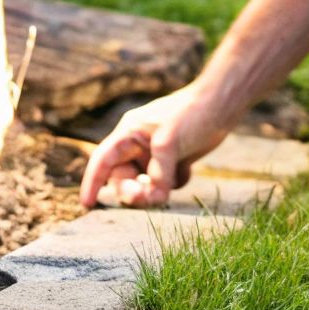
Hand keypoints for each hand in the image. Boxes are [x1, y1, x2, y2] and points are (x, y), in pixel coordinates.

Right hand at [79, 85, 230, 208]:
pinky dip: (172, 184)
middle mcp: (138, 145)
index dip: (92, 182)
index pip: (103, 160)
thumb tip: (155, 197)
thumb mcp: (170, 142)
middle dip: (133, 191)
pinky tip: (187, 169)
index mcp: (129, 134)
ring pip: (144, 184)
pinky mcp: (172, 161)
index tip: (87, 205)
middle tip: (149, 198)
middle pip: (123, 178)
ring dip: (153, 191)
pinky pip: (164, 183)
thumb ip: (159, 173)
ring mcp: (155, 154)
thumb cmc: (192, 114)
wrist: (221, 105)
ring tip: (170, 185)